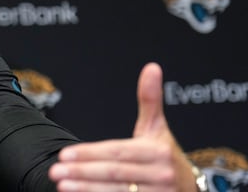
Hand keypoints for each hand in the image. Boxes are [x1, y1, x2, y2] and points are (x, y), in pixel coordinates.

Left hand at [48, 63, 196, 191]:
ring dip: (86, 189)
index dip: (90, 153)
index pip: (117, 152)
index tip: (65, 154)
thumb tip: (151, 67)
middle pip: (114, 173)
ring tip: (62, 184)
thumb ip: (150, 100)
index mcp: (158, 152)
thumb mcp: (159, 128)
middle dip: (82, 172)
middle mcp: (160, 175)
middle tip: (56, 171)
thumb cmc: (167, 157)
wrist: (191, 190)